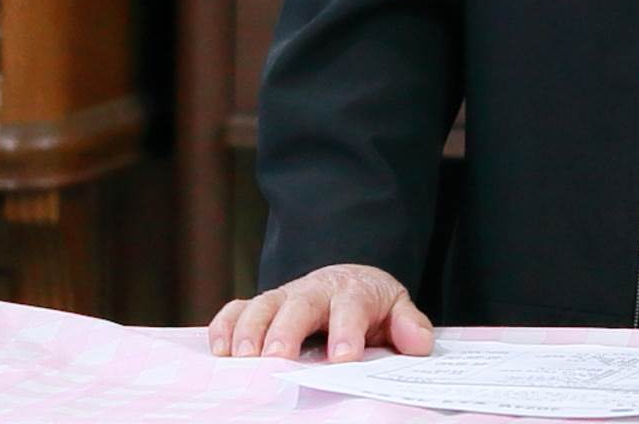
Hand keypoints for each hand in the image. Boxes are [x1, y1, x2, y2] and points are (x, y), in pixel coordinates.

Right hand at [209, 263, 431, 361]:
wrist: (346, 280)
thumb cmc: (369, 305)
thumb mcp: (395, 309)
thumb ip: (408, 325)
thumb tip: (420, 344)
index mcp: (352, 292)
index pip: (350, 307)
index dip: (346, 331)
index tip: (343, 358)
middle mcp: (314, 291)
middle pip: (299, 304)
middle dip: (287, 329)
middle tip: (278, 357)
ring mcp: (284, 297)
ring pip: (262, 305)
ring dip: (249, 330)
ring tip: (241, 358)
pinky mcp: (260, 307)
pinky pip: (236, 310)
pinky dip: (224, 326)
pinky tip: (219, 351)